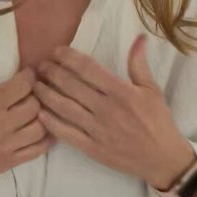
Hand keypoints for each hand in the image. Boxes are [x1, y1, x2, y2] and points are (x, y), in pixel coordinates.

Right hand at [0, 39, 51, 194]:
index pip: (23, 85)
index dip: (29, 77)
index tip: (27, 75)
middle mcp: (2, 125)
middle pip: (36, 105)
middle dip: (36, 96)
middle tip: (29, 94)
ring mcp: (7, 146)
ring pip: (40, 128)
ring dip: (41, 118)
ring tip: (34, 113)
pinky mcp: (7, 163)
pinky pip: (36, 151)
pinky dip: (44, 141)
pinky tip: (42, 133)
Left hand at [34, 35, 195, 189]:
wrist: (162, 158)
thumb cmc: (158, 122)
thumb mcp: (152, 90)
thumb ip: (139, 65)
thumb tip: (138, 38)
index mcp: (121, 92)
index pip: (88, 69)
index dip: (68, 58)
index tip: (56, 52)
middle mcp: (106, 109)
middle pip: (71, 86)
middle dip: (52, 73)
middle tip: (40, 66)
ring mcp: (97, 130)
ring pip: (64, 108)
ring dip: (46, 95)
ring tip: (35, 85)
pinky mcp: (92, 148)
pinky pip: (67, 134)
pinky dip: (51, 123)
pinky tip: (40, 113)